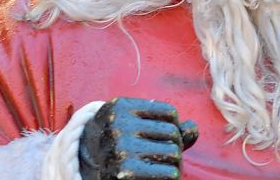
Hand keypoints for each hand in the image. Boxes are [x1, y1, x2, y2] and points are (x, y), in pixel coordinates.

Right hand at [79, 97, 198, 179]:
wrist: (86, 169)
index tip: (158, 136)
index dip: (171, 126)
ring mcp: (120, 150)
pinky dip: (170, 176)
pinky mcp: (124, 174)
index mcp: (119, 107)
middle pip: (173, 133)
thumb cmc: (121, 143)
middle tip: (159, 156)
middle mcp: (117, 126)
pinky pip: (169, 173)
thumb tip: (193, 129)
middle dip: (173, 146)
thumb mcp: (139, 126)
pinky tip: (158, 176)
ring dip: (174, 163)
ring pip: (173, 153)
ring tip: (158, 166)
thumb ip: (169, 125)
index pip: (169, 113)